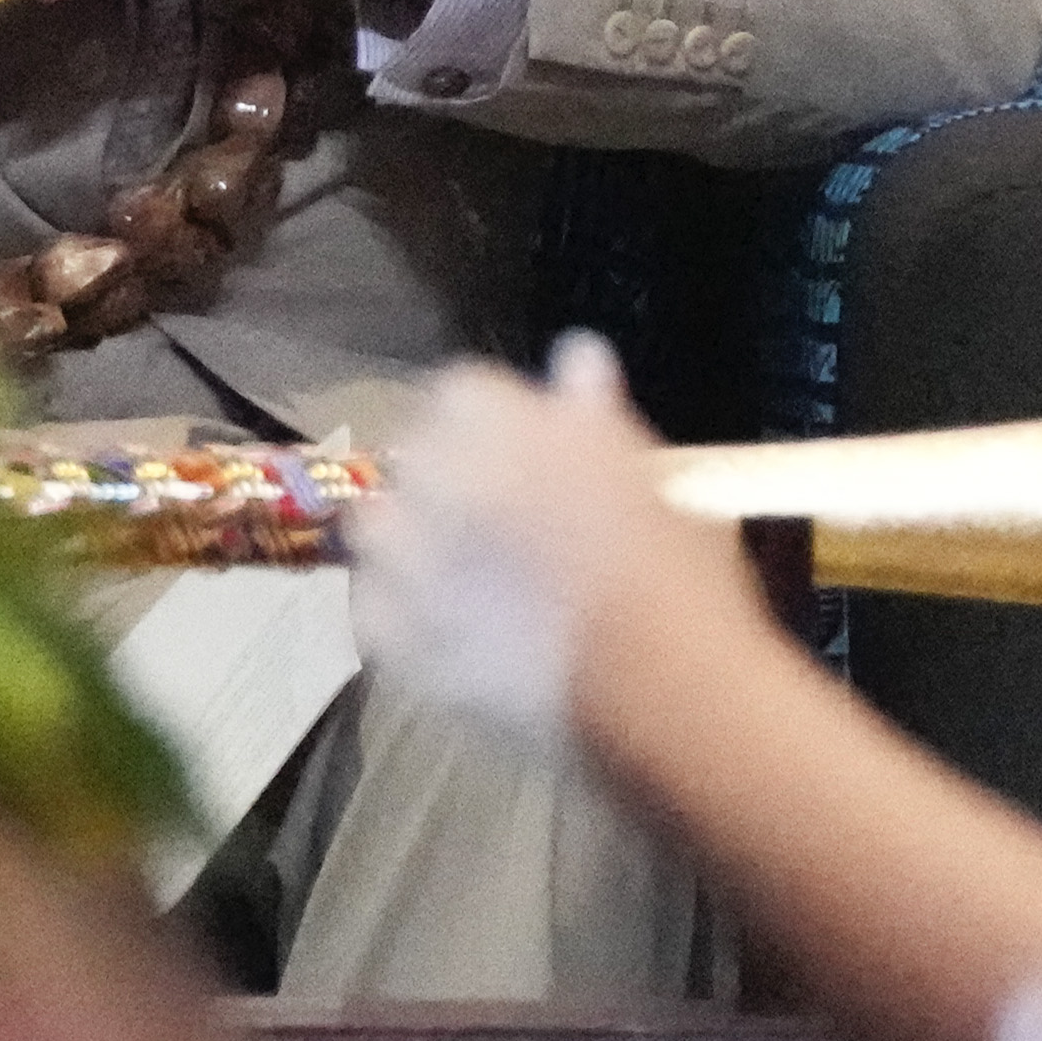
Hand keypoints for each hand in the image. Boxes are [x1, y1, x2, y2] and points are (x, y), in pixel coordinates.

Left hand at [351, 334, 711, 753]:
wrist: (660, 686)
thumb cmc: (672, 570)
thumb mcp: (647, 471)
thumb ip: (592, 411)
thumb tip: (577, 354)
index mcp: (496, 421)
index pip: (457, 393)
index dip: (486, 425)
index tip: (518, 453)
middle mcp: (435, 478)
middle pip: (410, 458)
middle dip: (443, 480)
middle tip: (496, 523)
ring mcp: (407, 561)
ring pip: (374, 531)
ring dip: (409, 543)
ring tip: (461, 578)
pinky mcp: (396, 638)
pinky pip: (369, 610)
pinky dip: (397, 615)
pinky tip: (447, 629)